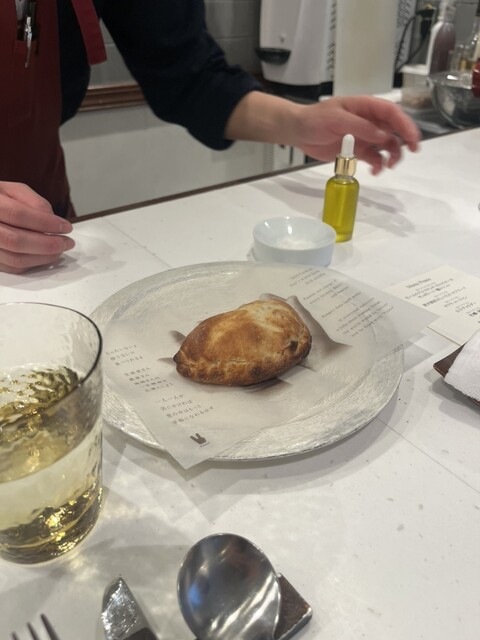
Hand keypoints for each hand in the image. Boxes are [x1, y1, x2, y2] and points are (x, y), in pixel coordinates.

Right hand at [0, 182, 74, 273]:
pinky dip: (33, 264)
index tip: (66, 226)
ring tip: (60, 250)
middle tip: (67, 242)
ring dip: (43, 257)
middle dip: (47, 244)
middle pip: (16, 241)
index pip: (17, 214)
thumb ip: (34, 202)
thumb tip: (52, 220)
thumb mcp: (13, 190)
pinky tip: (46, 256)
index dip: (45, 222)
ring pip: (15, 259)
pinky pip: (13, 267)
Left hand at [225, 92, 420, 174]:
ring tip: (387, 166)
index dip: (405, 124)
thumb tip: (383, 136)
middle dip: (404, 141)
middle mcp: (369, 121)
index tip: (413, 138)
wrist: (298, 132)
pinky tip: (375, 171)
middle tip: (411, 152)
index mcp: (366, 107)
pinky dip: (378, 165)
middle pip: (394, 129)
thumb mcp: (337, 120)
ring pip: (387, 145)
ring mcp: (364, 136)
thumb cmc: (315, 119)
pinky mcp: (357, 151)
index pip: (391, 113)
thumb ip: (360, 127)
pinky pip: (374, 158)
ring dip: (391, 156)